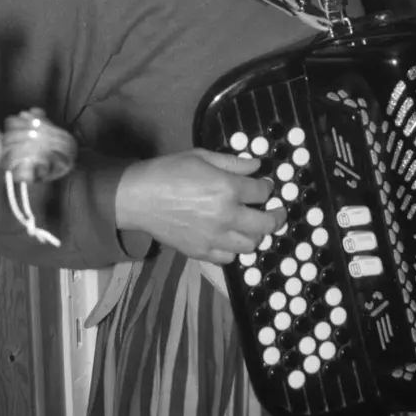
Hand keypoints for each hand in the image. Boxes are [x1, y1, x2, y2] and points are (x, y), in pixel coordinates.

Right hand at [114, 149, 285, 264]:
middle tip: (277, 212)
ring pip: (251, 245)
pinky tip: (229, 238)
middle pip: (266, 224)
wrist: (139, 197)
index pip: (263, 192)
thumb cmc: (169, 171)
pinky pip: (229, 259)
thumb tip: (257, 166)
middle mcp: (226, 216)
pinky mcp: (201, 252)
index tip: (264, 185)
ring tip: (251, 225)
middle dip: (276, 217)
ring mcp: (214, 238)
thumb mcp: (202, 156)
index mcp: (227, 189)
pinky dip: (234, 250)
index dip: (267, 187)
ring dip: (255, 234)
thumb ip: (233, 162)